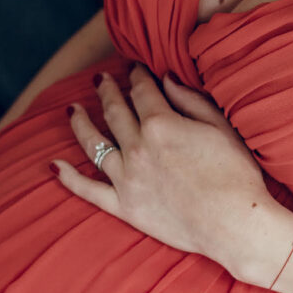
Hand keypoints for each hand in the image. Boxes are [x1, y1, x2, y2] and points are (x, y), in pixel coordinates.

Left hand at [50, 64, 272, 277]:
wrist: (236, 225)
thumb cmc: (237, 175)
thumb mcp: (220, 127)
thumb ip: (190, 100)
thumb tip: (165, 79)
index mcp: (161, 124)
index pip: (142, 91)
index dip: (137, 75)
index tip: (135, 68)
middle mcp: (137, 148)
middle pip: (114, 111)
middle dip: (106, 91)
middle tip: (100, 80)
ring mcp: (127, 178)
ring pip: (94, 144)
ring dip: (80, 123)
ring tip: (72, 109)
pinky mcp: (125, 207)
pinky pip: (89, 191)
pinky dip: (70, 179)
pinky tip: (55, 166)